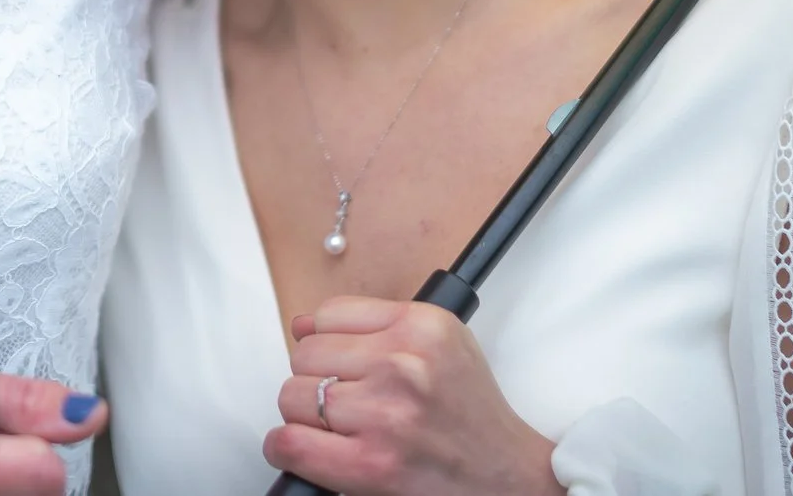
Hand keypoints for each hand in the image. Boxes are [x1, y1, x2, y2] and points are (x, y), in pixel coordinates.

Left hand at [264, 297, 560, 495]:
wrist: (507, 476)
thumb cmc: (471, 415)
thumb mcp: (439, 347)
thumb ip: (372, 326)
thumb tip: (302, 325)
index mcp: (421, 326)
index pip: (328, 316)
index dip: (327, 344)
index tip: (341, 365)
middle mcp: (403, 365)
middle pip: (305, 356)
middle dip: (316, 380)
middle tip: (346, 403)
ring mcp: (385, 415)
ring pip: (293, 397)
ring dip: (305, 417)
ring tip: (338, 429)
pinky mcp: (371, 465)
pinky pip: (291, 443)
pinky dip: (286, 448)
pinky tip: (307, 450)